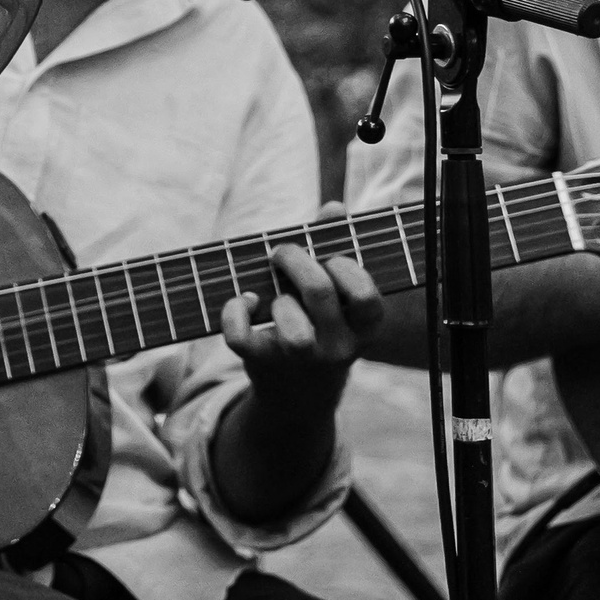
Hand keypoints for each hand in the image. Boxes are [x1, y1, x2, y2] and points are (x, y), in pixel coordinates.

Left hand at [217, 209, 383, 401]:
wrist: (298, 391)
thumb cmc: (320, 323)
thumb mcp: (337, 296)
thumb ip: (337, 249)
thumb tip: (335, 208)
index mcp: (364, 327)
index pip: (365, 295)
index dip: (344, 266)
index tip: (327, 256)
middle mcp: (339, 347)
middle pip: (319, 292)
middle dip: (295, 259)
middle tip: (281, 252)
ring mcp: (302, 359)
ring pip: (291, 329)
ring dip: (278, 301)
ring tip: (275, 296)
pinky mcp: (263, 363)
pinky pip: (241, 338)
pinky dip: (234, 312)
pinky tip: (242, 300)